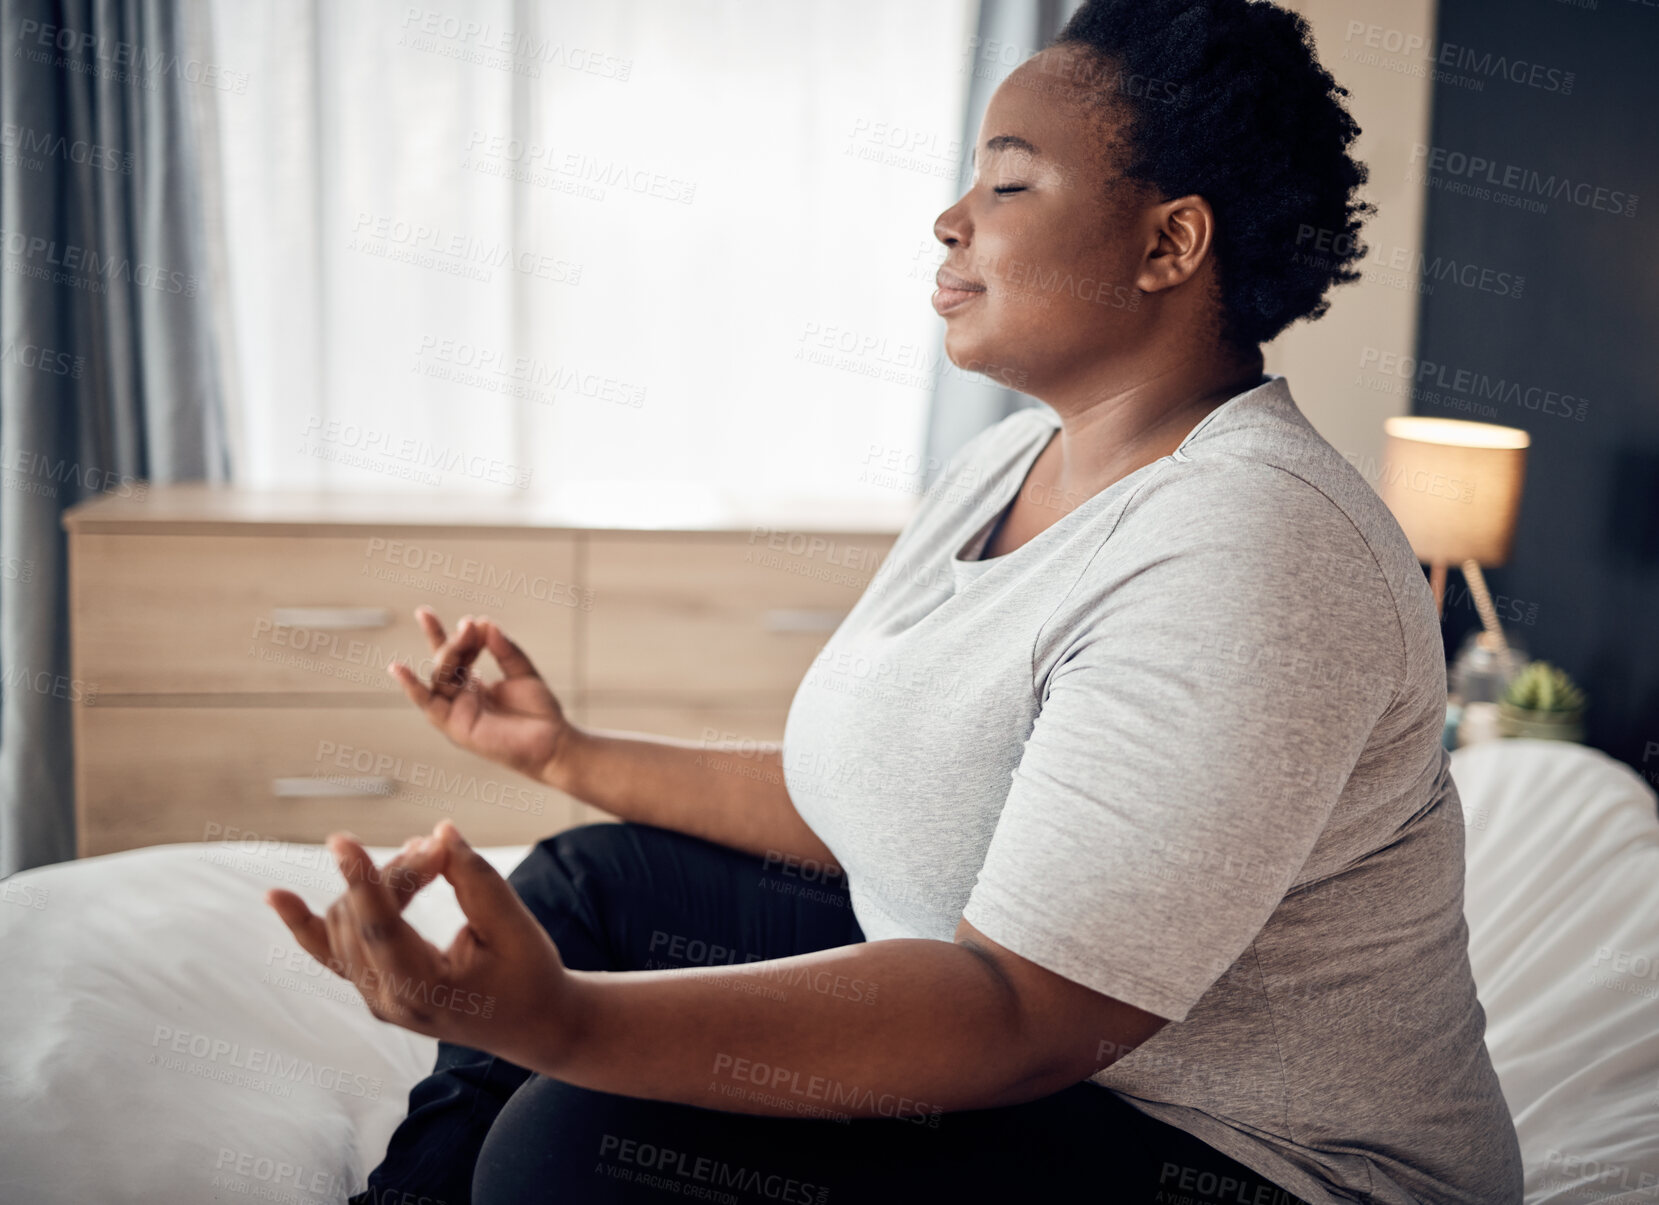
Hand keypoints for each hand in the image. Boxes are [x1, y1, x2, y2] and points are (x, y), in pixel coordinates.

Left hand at [264, 820, 580, 1072]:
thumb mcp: (514, 927)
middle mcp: (389, 1002)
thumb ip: (476, 879)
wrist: (533, 1024)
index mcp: (425, 993)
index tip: (341, 840)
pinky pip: (328, 952)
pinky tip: (276, 896)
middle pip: (364, 918)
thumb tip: (439, 832)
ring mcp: (375, 998)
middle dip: (396, 873)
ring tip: (424, 859)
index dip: (362, 881)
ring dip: (375, 885)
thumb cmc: (530, 975)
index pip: (380, 930)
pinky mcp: (372, 987)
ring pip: (346, 924)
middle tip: (439, 848)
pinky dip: (304, 922)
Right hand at [390, 607, 579, 784]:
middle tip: (470, 624)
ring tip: (464, 633)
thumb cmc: (539, 712)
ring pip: (440, 677)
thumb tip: (486, 623)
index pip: (454, 654)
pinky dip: (412, 687)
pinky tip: (398, 668)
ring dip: (449, 653)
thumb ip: (505, 649)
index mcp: (474, 684)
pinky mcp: (455, 726)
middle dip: (455, 640)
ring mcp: (456, 711)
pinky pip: (429, 705)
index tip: (437, 612)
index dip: (448, 633)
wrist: (552, 743)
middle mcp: (461, 696)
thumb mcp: (524, 672)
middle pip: (445, 662)